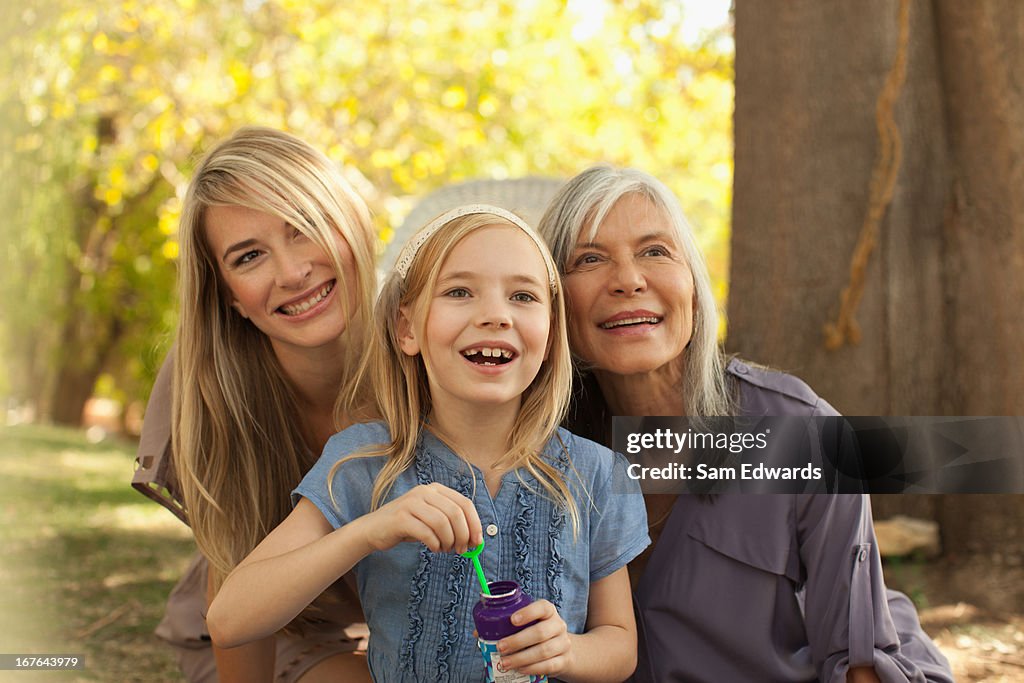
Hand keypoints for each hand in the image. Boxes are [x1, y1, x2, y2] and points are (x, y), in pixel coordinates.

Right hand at [357, 483, 481, 553]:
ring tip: (445, 549)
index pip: (464, 503)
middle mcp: (424, 491)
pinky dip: (435, 544)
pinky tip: (434, 548)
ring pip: (442, 523)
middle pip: (455, 513)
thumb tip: (475, 540)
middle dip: (463, 535)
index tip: (477, 542)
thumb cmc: (407, 526)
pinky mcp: (401, 518)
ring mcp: (411, 503)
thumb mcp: (431, 519)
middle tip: (461, 550)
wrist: (373, 529)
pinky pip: (426, 532)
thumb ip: (452, 523)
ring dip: (448, 541)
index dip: (474, 524)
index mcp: (435, 489)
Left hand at [494, 599, 572, 676]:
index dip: (527, 613)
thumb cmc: (537, 632)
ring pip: (544, 651)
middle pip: (540, 632)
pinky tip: (519, 669)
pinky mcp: (563, 660)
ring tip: (505, 663)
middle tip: (500, 647)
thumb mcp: (527, 623)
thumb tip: (478, 632)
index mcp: (548, 611)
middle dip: (518, 641)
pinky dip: (532, 668)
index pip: (542, 608)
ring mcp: (563, 643)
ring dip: (521, 658)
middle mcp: (558, 625)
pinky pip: (548, 666)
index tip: (512, 620)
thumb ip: (505, 624)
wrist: (562, 649)